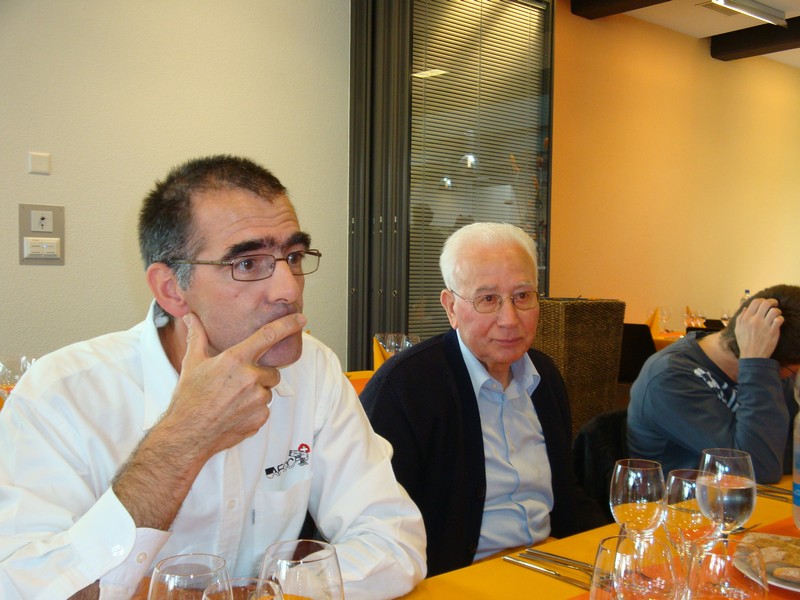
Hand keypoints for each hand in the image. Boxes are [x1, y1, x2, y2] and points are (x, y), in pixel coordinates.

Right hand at [112, 310, 306, 529]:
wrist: (187, 434)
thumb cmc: (189, 398)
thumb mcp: (192, 363)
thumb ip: (197, 336)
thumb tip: (192, 317)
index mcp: (236, 359)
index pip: (268, 336)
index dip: (287, 325)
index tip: (300, 319)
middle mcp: (251, 378)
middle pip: (271, 371)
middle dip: (259, 376)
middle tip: (236, 384)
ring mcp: (257, 399)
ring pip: (267, 391)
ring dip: (256, 393)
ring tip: (232, 400)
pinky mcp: (260, 418)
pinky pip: (264, 409)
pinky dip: (253, 410)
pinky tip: (235, 412)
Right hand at [735, 298, 782, 358]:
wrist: (752, 355)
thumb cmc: (744, 343)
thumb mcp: (737, 329)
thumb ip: (740, 317)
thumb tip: (745, 307)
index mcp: (746, 318)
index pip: (755, 302)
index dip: (762, 300)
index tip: (765, 302)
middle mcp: (755, 320)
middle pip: (766, 303)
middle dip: (772, 302)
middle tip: (774, 304)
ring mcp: (764, 325)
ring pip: (774, 310)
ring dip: (777, 311)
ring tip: (776, 314)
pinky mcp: (773, 331)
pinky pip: (779, 319)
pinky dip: (780, 318)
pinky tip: (778, 322)